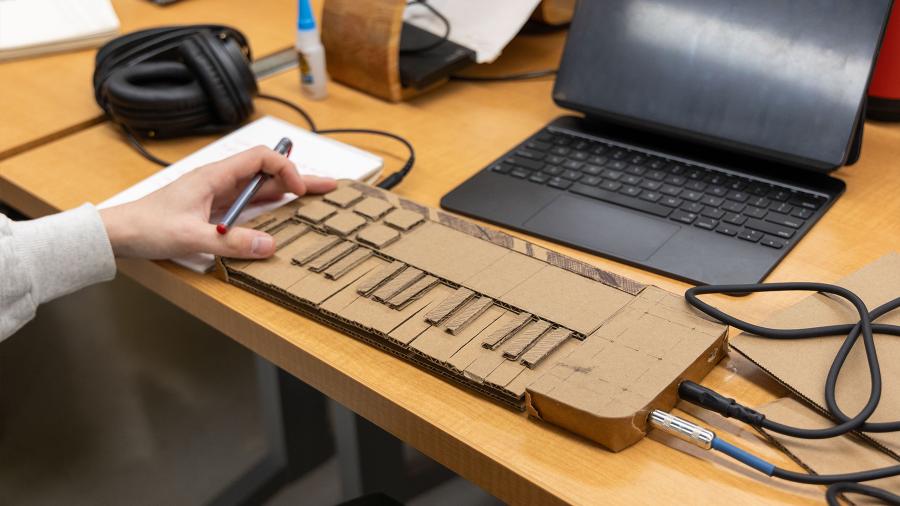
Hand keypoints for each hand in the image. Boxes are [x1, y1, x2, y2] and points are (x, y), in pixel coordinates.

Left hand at [100, 146, 336, 258]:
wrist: (117, 233)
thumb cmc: (146, 226)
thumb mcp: (190, 237)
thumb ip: (230, 242)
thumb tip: (269, 245)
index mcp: (214, 176)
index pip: (260, 158)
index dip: (285, 169)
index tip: (298, 190)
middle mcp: (219, 181)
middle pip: (266, 172)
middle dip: (299, 177)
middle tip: (328, 186)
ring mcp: (217, 195)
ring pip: (259, 188)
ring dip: (287, 190)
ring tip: (314, 196)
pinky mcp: (213, 209)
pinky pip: (248, 203)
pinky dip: (269, 205)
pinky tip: (282, 211)